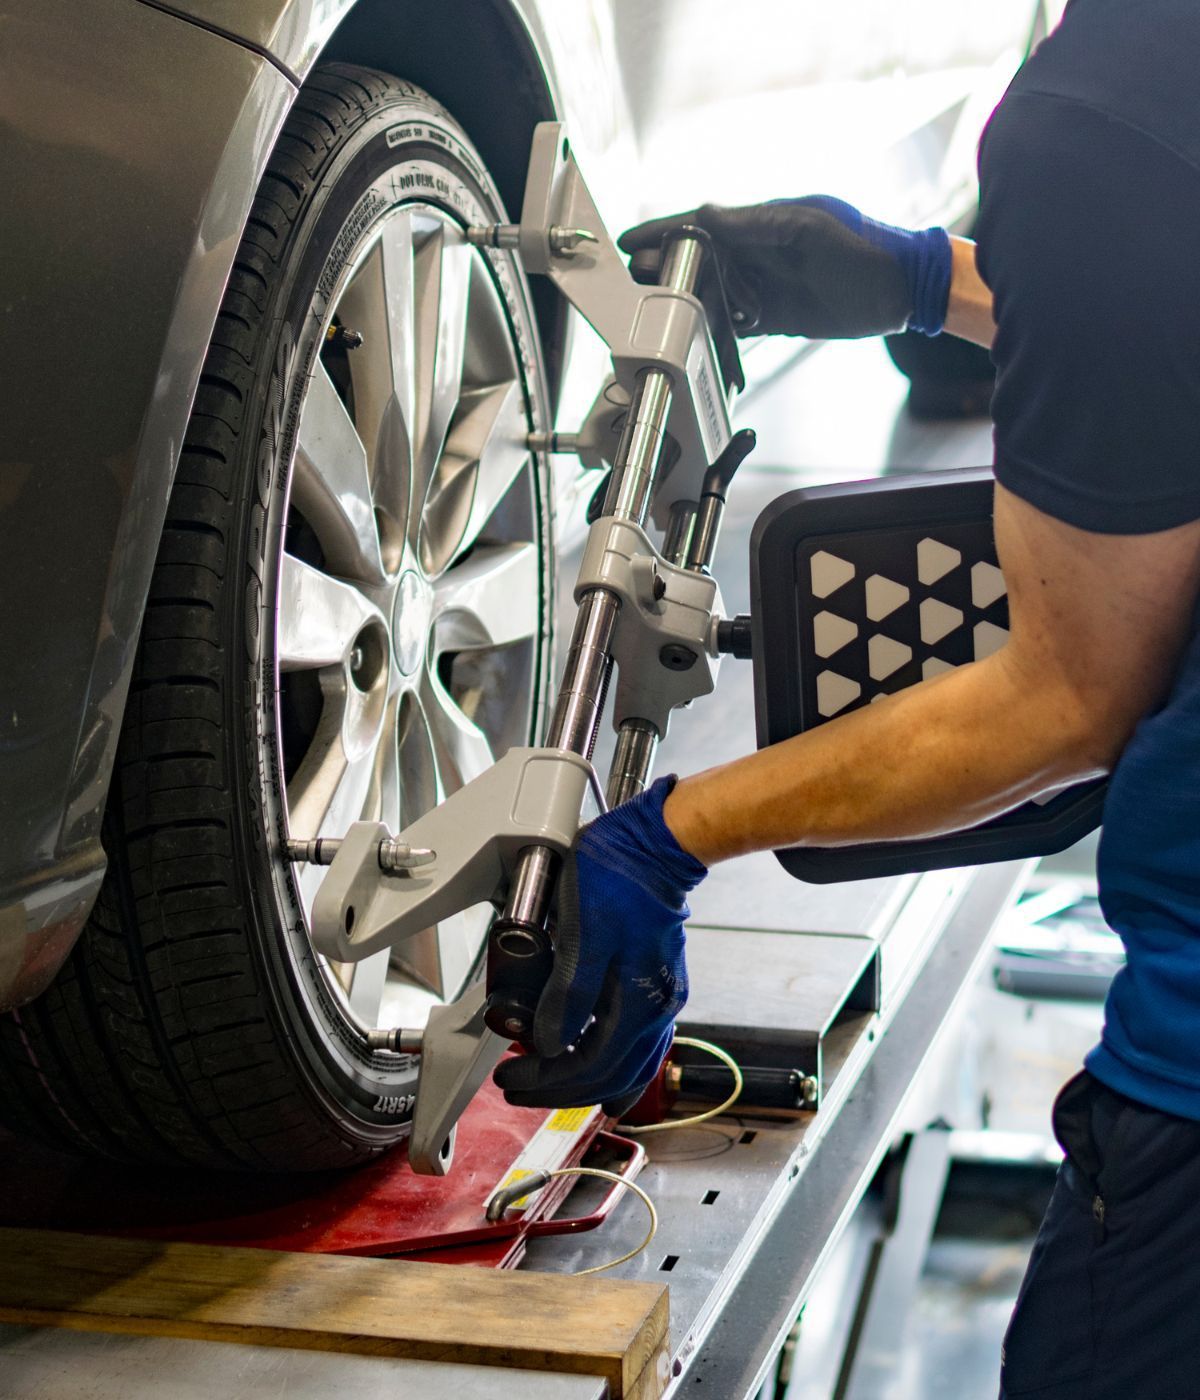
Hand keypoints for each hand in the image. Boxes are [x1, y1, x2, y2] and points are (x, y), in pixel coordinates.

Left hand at [493, 776, 706, 1115]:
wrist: (655, 845)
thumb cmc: (618, 879)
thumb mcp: (581, 934)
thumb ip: (569, 994)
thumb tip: (549, 1044)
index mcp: (639, 1002)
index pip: (589, 1065)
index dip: (546, 1078)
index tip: (511, 1077)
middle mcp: (657, 1009)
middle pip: (609, 1075)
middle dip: (559, 1089)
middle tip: (517, 1086)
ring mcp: (661, 998)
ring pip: (628, 1066)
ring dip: (585, 1081)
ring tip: (549, 1083)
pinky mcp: (657, 984)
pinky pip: (639, 1046)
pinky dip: (612, 1064)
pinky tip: (597, 1067)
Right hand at [619, 196, 950, 338]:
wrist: (902, 290)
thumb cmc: (865, 249)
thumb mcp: (810, 227)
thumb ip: (758, 223)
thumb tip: (707, 213)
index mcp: (763, 223)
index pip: (702, 223)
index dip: (665, 231)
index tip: (633, 242)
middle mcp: (758, 253)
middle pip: (697, 260)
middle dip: (666, 270)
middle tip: (637, 282)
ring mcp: (764, 285)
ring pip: (710, 293)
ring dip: (685, 302)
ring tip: (658, 313)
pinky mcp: (774, 317)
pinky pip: (732, 323)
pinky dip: (711, 329)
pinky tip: (692, 336)